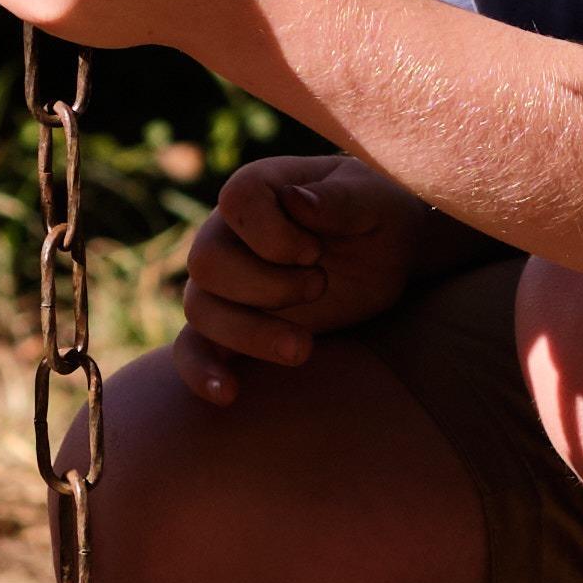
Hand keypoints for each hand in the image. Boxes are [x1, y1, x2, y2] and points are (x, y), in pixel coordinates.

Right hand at [171, 154, 439, 403]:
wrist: (389, 254)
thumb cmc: (382, 215)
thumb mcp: (377, 199)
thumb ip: (340, 200)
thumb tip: (295, 202)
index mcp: (262, 189)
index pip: (236, 201)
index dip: (274, 234)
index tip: (316, 251)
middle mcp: (231, 232)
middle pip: (207, 262)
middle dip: (267, 287)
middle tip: (321, 288)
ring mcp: (228, 283)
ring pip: (200, 309)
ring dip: (250, 334)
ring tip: (304, 349)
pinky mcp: (235, 326)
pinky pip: (192, 349)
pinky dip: (202, 371)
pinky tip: (227, 394)